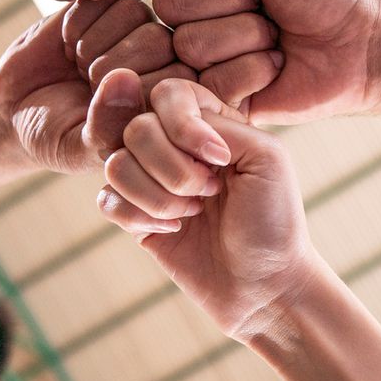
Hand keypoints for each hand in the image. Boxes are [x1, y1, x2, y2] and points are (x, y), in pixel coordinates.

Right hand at [0, 2, 190, 173]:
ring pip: (134, 11)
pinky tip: (68, 43)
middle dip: (108, 65)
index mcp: (170, 100)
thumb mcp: (80, 148)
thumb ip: (108, 127)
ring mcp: (134, 27)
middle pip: (157, 39)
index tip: (102, 113)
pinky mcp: (104, 3)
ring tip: (79, 64)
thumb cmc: (55, 136)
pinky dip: (77, 21)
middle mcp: (162, 59)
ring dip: (92, 42)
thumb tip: (125, 78)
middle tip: (86, 84)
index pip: (176, 79)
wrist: (14, 108)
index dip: (131, 94)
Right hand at [93, 75, 318, 337]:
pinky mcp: (133, 215)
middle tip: (209, 193)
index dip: (182, 126)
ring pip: (114, 165)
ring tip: (193, 214)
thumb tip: (164, 122)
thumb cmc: (274, 220)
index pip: (165, 94)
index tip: (219, 161)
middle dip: (172, 170)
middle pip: (134, 128)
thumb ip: (218, 124)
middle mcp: (173, 143)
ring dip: (158, 197)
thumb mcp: (267, 158)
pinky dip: (140, 219)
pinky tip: (173, 232)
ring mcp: (149, 178)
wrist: (264, 287)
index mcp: (207, 119)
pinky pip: (106, 201)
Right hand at [150, 0, 380, 121]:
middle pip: (171, 3)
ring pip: (191, 44)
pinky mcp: (214, 99)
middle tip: (267, 2)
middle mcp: (184, 14)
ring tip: (274, 35)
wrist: (360, 37)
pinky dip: (254, 70)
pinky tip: (275, 66)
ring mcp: (196, 60)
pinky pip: (211, 83)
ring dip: (248, 35)